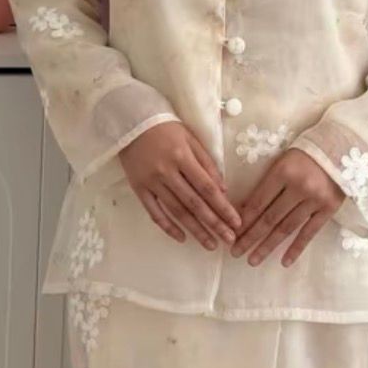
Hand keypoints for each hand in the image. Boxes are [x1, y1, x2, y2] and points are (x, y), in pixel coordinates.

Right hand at [120, 123, 241, 249]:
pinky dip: (168, 227)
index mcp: (182, 157)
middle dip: (214, 224)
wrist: (130, 122)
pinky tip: (181, 238)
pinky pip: (154, 213)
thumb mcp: (191, 138)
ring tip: (210, 244)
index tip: (236, 223)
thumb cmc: (166, 128)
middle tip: (229, 240)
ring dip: (195, 230)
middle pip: (194, 203)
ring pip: (177, 211)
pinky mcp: (139, 189)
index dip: (223, 207)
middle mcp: (167, 172)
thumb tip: (222, 191)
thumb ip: (207, 164)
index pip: (207, 188)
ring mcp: (151, 182)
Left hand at [232, 149, 343, 266]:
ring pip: (286, 228)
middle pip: (269, 218)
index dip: (244, 220)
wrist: (342, 147)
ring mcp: (315, 200)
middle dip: (250, 237)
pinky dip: (296, 248)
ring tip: (253, 261)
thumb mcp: (283, 161)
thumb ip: (267, 184)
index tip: (232, 234)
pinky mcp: (328, 208)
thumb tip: (244, 211)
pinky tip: (284, 262)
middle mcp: (298, 187)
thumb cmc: (306, 154)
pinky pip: (309, 232)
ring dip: (268, 246)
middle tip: (235, 253)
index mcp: (283, 171)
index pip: (258, 202)